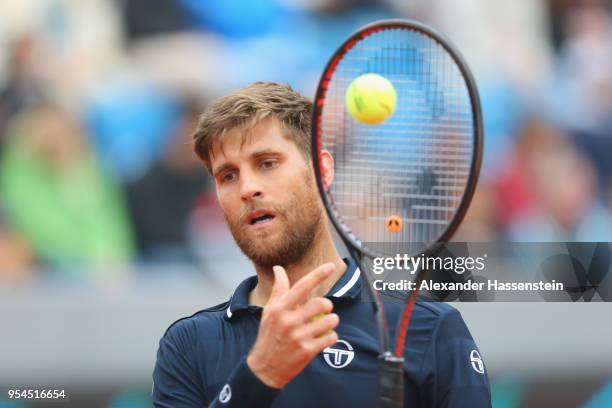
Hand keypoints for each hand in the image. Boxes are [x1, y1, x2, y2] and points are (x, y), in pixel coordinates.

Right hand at [247, 263, 339, 388]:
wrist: (264, 368)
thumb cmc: (268, 335)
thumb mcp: (269, 311)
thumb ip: (278, 289)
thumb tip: (278, 268)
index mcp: (280, 308)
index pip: (302, 287)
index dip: (318, 275)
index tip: (330, 266)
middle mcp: (289, 321)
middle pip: (321, 304)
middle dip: (327, 306)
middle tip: (324, 310)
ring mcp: (299, 336)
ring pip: (330, 321)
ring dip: (331, 321)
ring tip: (325, 324)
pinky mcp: (307, 351)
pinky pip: (331, 337)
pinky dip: (331, 336)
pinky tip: (323, 338)